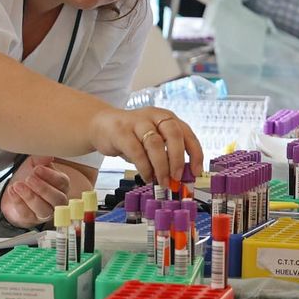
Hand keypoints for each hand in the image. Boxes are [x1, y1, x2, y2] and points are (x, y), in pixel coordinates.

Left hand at [0, 156, 93, 227]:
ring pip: (43, 209)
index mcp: (61, 185)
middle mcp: (57, 201)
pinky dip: (18, 202)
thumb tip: (49, 156)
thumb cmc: (29, 176)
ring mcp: (45, 212)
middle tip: (29, 178)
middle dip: (43, 188)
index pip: (62, 182)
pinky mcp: (31, 219)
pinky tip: (12, 191)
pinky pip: (27, 213)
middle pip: (57, 199)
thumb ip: (41, 159)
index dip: (50, 176)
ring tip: (18, 185)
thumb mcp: (34, 163)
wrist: (15, 189)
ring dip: (30, 196)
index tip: (37, 168)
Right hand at [88, 106, 203, 186]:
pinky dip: (144, 167)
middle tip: (177, 178)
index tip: (197, 172)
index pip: (187, 134)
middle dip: (177, 159)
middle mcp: (154, 116)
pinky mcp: (121, 131)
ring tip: (162, 182)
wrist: (102, 125)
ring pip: (155, 144)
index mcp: (167, 118)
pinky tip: (147, 177)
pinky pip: (136, 151)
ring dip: (161, 167)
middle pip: (173, 135)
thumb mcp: (153, 141)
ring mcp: (137, 122)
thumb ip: (166, 154)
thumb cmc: (132, 136)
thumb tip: (180, 177)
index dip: (195, 153)